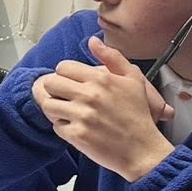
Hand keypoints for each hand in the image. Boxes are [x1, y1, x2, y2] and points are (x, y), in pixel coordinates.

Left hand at [30, 36, 175, 180]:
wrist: (142, 149)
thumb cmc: (137, 114)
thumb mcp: (133, 80)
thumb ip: (112, 57)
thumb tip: (93, 41)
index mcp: (101, 79)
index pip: (63, 67)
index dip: (65, 75)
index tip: (72, 84)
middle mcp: (89, 95)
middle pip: (50, 83)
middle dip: (56, 90)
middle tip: (67, 99)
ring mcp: (81, 116)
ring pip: (48, 104)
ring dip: (56, 109)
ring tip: (70, 114)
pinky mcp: (76, 135)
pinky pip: (55, 126)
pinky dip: (63, 128)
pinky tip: (77, 128)